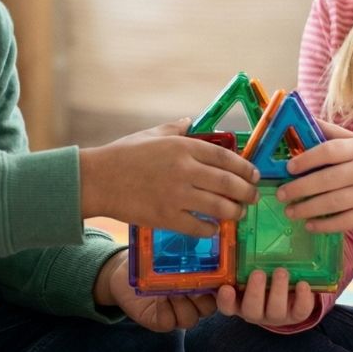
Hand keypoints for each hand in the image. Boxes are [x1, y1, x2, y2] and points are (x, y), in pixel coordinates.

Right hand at [80, 119, 259, 236]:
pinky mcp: (167, 218)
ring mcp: (177, 196)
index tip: (254, 174)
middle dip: (247, 192)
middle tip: (253, 197)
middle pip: (228, 183)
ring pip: (219, 207)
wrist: (98, 179)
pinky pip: (199, 227)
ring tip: (238, 213)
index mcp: (183, 146)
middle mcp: (185, 170)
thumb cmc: (124, 154)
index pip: (225, 156)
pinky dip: (211, 229)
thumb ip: (176, 128)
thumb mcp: (152, 134)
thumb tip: (191, 122)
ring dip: (234, 212)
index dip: (245, 167)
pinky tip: (213, 227)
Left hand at [93, 251, 216, 331]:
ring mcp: (177, 313)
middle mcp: (192, 301)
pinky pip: (169, 322)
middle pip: (209, 308)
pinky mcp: (160, 321)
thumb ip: (190, 243)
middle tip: (193, 284)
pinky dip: (166, 311)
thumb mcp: (173, 247)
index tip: (218, 278)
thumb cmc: (153, 255)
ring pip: (190, 318)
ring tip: (173, 289)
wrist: (122, 269)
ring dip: (183, 304)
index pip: (221, 291)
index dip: (223, 288)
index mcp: (202, 284)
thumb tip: (204, 228)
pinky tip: (159, 297)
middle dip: (203, 298)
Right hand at [216, 268, 315, 327]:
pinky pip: (300, 311)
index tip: (226, 288)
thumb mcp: (250, 268)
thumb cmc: (262, 274)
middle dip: (255, 292)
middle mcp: (256, 312)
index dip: (225, 300)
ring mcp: (276, 316)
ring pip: (275, 312)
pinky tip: (303, 284)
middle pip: (251, 310)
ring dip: (278, 291)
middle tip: (258, 273)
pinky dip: (303, 298)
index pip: (227, 306)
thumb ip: (242, 259)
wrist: (288, 291)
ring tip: (281, 271)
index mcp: (239, 301)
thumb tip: (237, 230)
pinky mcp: (296, 315)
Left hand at [277, 120, 352, 232]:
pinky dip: (324, 225)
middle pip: (326, 180)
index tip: (288, 168)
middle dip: (299, 188)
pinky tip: (310, 225)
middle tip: (281, 194)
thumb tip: (304, 120)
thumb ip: (333, 133)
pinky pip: (344, 222)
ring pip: (332, 203)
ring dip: (307, 209)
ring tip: (290, 211)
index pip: (328, 151)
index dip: (306, 159)